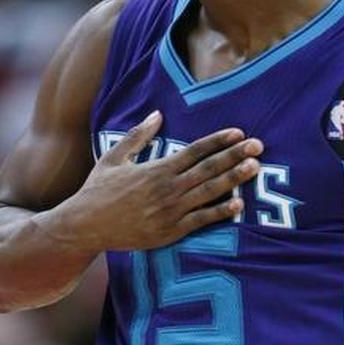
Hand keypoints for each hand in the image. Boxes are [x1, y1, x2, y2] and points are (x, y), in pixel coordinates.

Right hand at [57, 110, 262, 251]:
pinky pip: (201, 220)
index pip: (196, 150)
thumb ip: (138, 135)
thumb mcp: (114, 157)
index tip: (238, 132)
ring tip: (255, 167)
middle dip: (236, 155)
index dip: (219, 140)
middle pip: (209, 168)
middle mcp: (168, 187)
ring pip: (210, 191)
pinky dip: (220, 212)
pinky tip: (238, 204)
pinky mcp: (170, 231)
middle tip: (258, 145)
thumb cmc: (98, 190)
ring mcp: (171, 211)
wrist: (85, 226)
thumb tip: (157, 113)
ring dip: (235, 179)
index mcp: (157, 168)